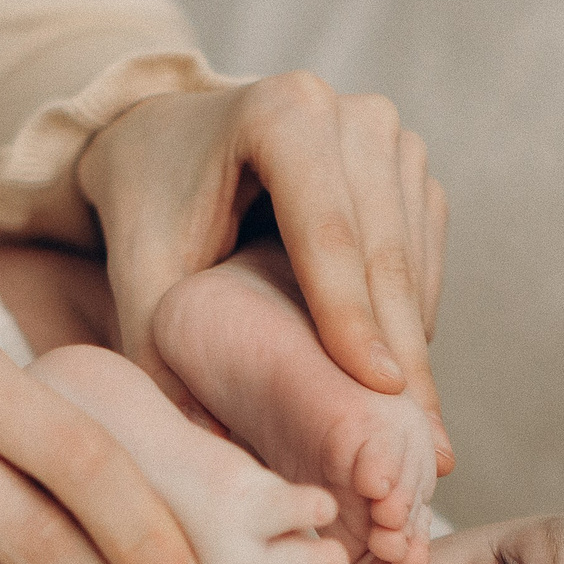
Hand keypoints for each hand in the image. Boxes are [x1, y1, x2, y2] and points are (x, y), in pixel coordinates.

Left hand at [75, 72, 451, 471]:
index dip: (352, 316)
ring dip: (412, 345)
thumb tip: (204, 451)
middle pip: (382, 250)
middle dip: (399, 352)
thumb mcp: (140, 271)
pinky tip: (395, 381)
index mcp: (282, 113)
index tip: (377, 391)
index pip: (327, 232)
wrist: (167, 140)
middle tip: (419, 444)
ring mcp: (390, 138)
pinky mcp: (410, 170)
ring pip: (413, 261)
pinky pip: (423, 259)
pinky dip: (410, 320)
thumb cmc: (149, 203)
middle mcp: (351, 114)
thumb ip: (162, 352)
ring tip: (414, 431)